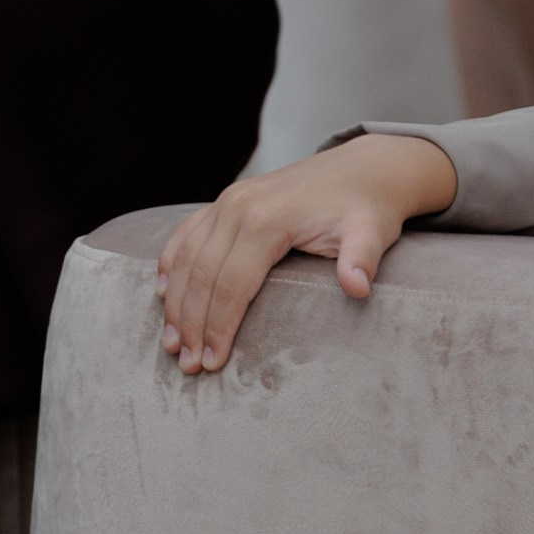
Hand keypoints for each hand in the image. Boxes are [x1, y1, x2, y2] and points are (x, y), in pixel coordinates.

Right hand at [156, 133, 457, 373]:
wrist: (365, 169)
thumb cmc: (367, 208)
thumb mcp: (372, 232)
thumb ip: (362, 259)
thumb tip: (358, 287)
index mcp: (267, 220)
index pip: (232, 284)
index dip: (219, 327)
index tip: (213, 362)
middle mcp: (237, 207)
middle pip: (201, 275)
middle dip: (192, 324)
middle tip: (188, 365)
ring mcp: (227, 201)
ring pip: (185, 257)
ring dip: (175, 303)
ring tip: (172, 344)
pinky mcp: (225, 201)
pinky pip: (186, 234)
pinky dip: (169, 263)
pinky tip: (162, 293)